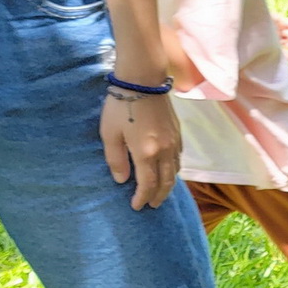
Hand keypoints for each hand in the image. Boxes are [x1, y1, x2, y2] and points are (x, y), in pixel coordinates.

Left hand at [100, 88, 182, 209]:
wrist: (142, 81)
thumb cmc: (120, 106)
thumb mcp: (109, 134)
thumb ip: (116, 160)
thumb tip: (121, 180)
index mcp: (145, 154)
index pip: (147, 184)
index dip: (142, 198)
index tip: (136, 206)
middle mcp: (164, 152)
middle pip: (166, 183)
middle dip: (158, 197)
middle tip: (151, 205)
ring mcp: (174, 143)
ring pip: (175, 172)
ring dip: (168, 186)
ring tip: (160, 192)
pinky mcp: (178, 133)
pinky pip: (178, 158)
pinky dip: (174, 170)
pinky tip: (167, 170)